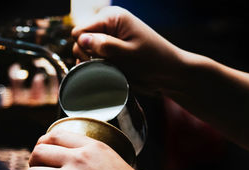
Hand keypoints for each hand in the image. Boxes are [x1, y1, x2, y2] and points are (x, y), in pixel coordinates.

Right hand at [72, 6, 186, 95]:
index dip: (84, 46)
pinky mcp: (110, 51)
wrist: (169, 73)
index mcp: (112, 17)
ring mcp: (108, 38)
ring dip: (92, 63)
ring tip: (110, 69)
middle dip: (88, 55)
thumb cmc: (153, 61)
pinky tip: (107, 72)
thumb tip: (81, 39)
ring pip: (84, 51)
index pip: (80, 31)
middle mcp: (108, 25)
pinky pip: (93, 58)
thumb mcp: (128, 54)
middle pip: (80, 40)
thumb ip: (104, 46)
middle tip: (107, 65)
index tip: (99, 58)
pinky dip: (96, 67)